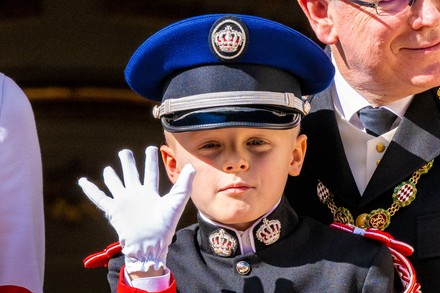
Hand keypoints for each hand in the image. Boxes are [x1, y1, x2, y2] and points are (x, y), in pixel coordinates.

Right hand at [78, 146, 195, 272]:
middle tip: (124, 151)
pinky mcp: (113, 210)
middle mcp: (136, 195)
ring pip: (115, 184)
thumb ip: (184, 184)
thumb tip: (192, 166)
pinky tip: (83, 182)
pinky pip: (99, 198)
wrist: (150, 244)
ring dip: (111, 176)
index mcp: (150, 193)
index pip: (150, 172)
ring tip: (108, 169)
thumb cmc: (165, 226)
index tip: (151, 148)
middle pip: (130, 174)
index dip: (150, 160)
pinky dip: (91, 190)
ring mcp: (124, 201)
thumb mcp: (177, 201)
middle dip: (128, 162)